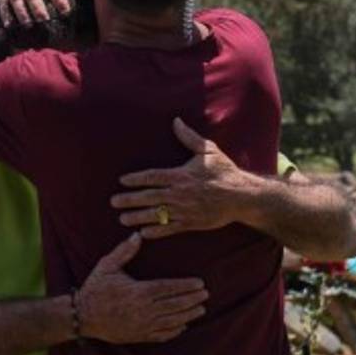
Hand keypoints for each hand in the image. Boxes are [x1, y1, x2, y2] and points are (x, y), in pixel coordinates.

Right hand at [77, 232, 207, 343]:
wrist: (83, 316)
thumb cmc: (95, 289)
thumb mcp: (107, 266)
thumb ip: (124, 251)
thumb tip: (137, 234)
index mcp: (138, 292)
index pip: (169, 288)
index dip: (186, 286)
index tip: (200, 283)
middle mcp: (143, 310)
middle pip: (175, 305)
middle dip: (192, 299)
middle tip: (206, 294)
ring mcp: (142, 325)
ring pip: (172, 321)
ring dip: (189, 315)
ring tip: (201, 309)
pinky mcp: (139, 336)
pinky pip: (162, 335)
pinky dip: (175, 331)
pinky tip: (184, 325)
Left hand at [112, 118, 262, 237]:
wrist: (242, 196)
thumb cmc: (224, 171)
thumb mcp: (208, 151)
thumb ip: (189, 137)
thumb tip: (175, 121)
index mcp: (181, 175)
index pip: (152, 177)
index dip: (135, 179)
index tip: (122, 180)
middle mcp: (179, 194)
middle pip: (149, 197)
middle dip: (129, 200)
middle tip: (113, 202)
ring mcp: (184, 210)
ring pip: (156, 215)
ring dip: (137, 217)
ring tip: (122, 219)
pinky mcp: (191, 223)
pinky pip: (170, 229)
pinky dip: (156, 231)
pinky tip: (143, 233)